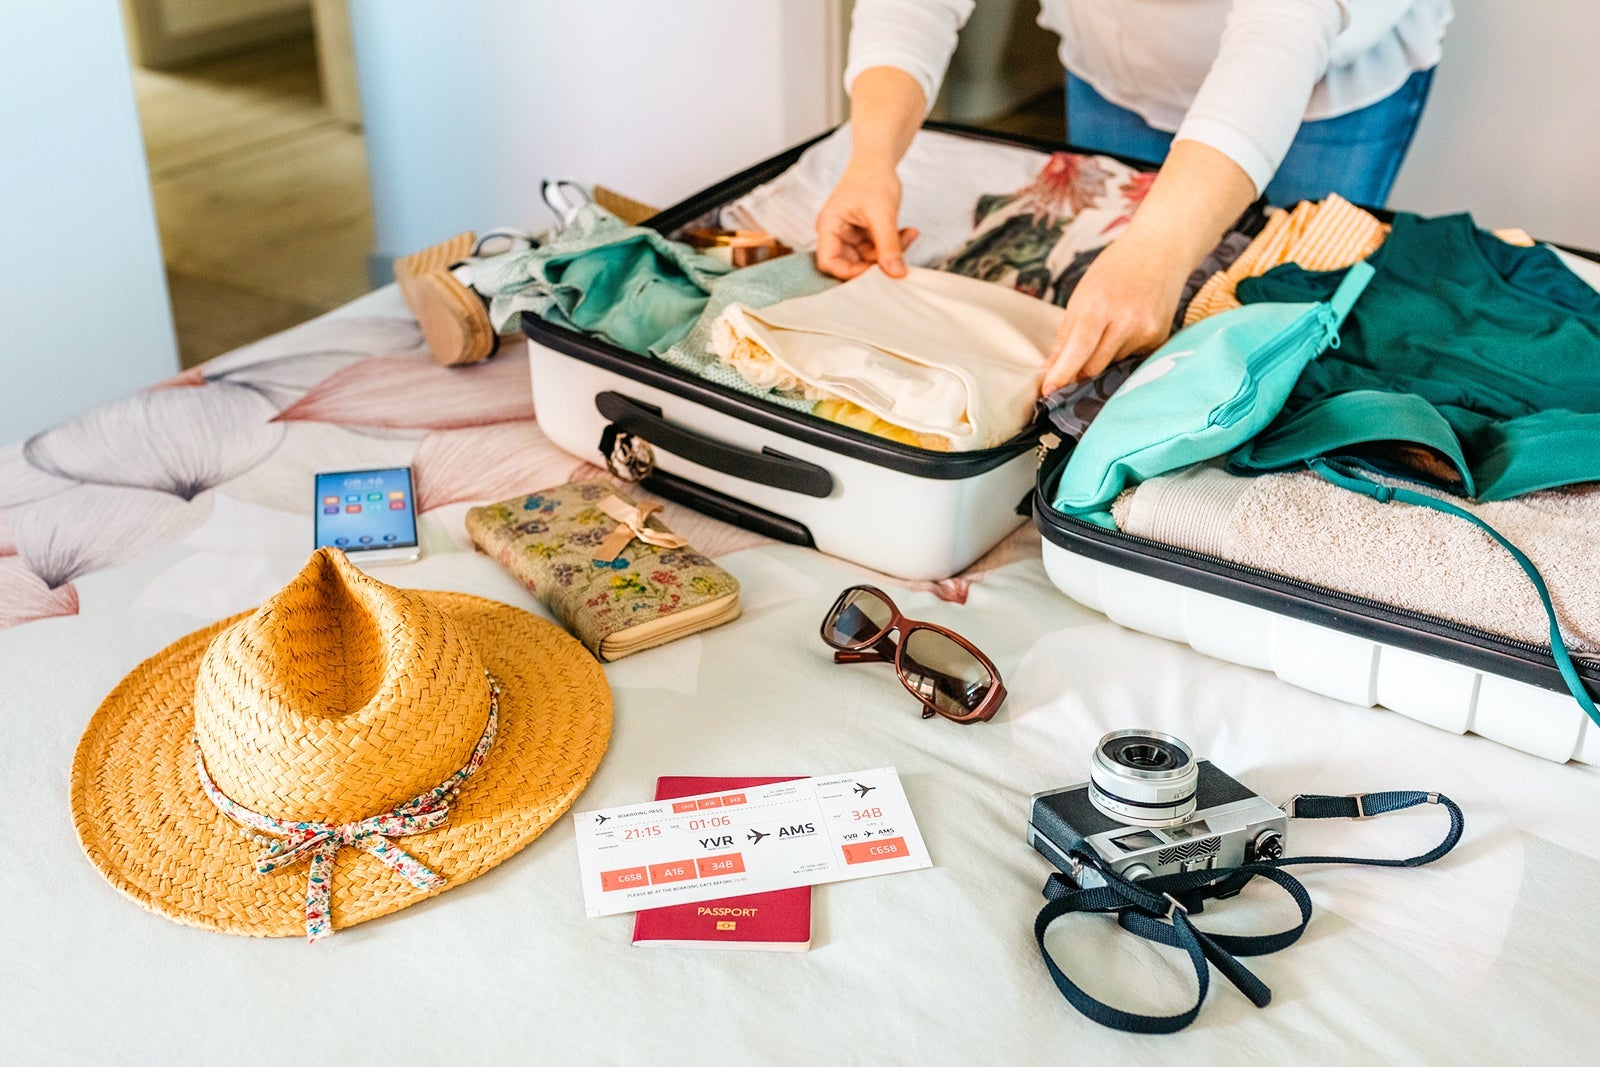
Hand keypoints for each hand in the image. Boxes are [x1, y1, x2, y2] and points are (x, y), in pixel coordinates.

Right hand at [815, 162, 919, 279]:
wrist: (879, 159)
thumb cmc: (872, 178)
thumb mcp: (882, 214)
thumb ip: (888, 246)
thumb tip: (897, 274)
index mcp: (829, 226)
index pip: (829, 262)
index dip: (849, 273)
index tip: (874, 272)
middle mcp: (836, 233)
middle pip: (851, 263)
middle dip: (876, 262)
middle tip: (897, 257)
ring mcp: (851, 235)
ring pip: (869, 258)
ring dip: (891, 251)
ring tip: (909, 235)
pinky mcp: (864, 234)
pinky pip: (878, 248)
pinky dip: (895, 244)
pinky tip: (909, 232)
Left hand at [1040, 233, 1188, 393]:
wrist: (1161, 250)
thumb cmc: (1114, 270)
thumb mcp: (1082, 295)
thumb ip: (1066, 335)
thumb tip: (1051, 368)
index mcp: (1100, 306)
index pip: (1078, 350)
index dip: (1063, 373)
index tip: (1048, 391)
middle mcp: (1126, 321)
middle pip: (1094, 366)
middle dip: (1079, 371)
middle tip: (1071, 365)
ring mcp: (1146, 331)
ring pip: (1112, 364)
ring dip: (1102, 357)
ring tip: (1109, 328)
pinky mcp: (1159, 338)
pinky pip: (1131, 359)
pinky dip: (1122, 351)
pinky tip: (1127, 328)